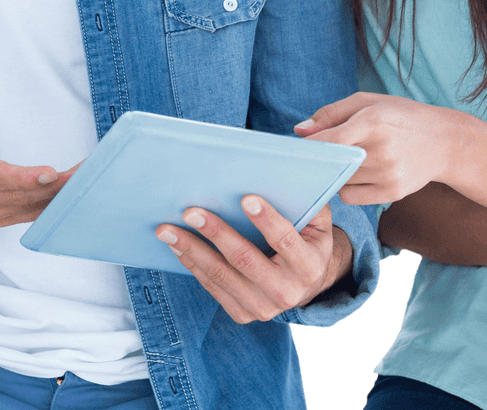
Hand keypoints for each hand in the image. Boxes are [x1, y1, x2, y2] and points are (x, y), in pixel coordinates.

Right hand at [0, 74, 76, 225]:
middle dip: (59, 185)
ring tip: (92, 176)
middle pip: (25, 195)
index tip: (51, 173)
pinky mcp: (2, 216)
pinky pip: (34, 214)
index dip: (25, 178)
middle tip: (90, 170)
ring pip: (34, 208)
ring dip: (63, 195)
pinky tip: (78, 191)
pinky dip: (57, 205)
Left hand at [154, 198, 350, 322]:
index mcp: (309, 266)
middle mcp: (287, 292)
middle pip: (245, 259)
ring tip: (168, 230)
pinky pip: (213, 288)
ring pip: (222, 275)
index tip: (246, 198)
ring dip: (192, 250)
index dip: (267, 219)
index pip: (285, 240)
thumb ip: (306, 202)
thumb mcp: (318, 222)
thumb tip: (281, 173)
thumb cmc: (309, 241)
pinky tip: (178, 247)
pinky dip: (193, 265)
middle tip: (192, 212)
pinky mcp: (243, 313)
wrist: (307, 284)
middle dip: (216, 233)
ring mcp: (263, 307)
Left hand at [295, 92, 447, 203]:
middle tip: (315, 156)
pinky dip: (347, 187)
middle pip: (332, 162)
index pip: (331, 139)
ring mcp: (388, 174)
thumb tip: (299, 130)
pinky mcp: (392, 193)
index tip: (294, 149)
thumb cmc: (400, 117)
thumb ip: (331, 113)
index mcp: (373, 121)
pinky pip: (350, 196)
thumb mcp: (368, 102)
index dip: (309, 146)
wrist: (444, 142)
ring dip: (336, 172)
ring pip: (339, 180)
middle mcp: (381, 149)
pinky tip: (359, 174)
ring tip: (350, 160)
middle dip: (320, 160)